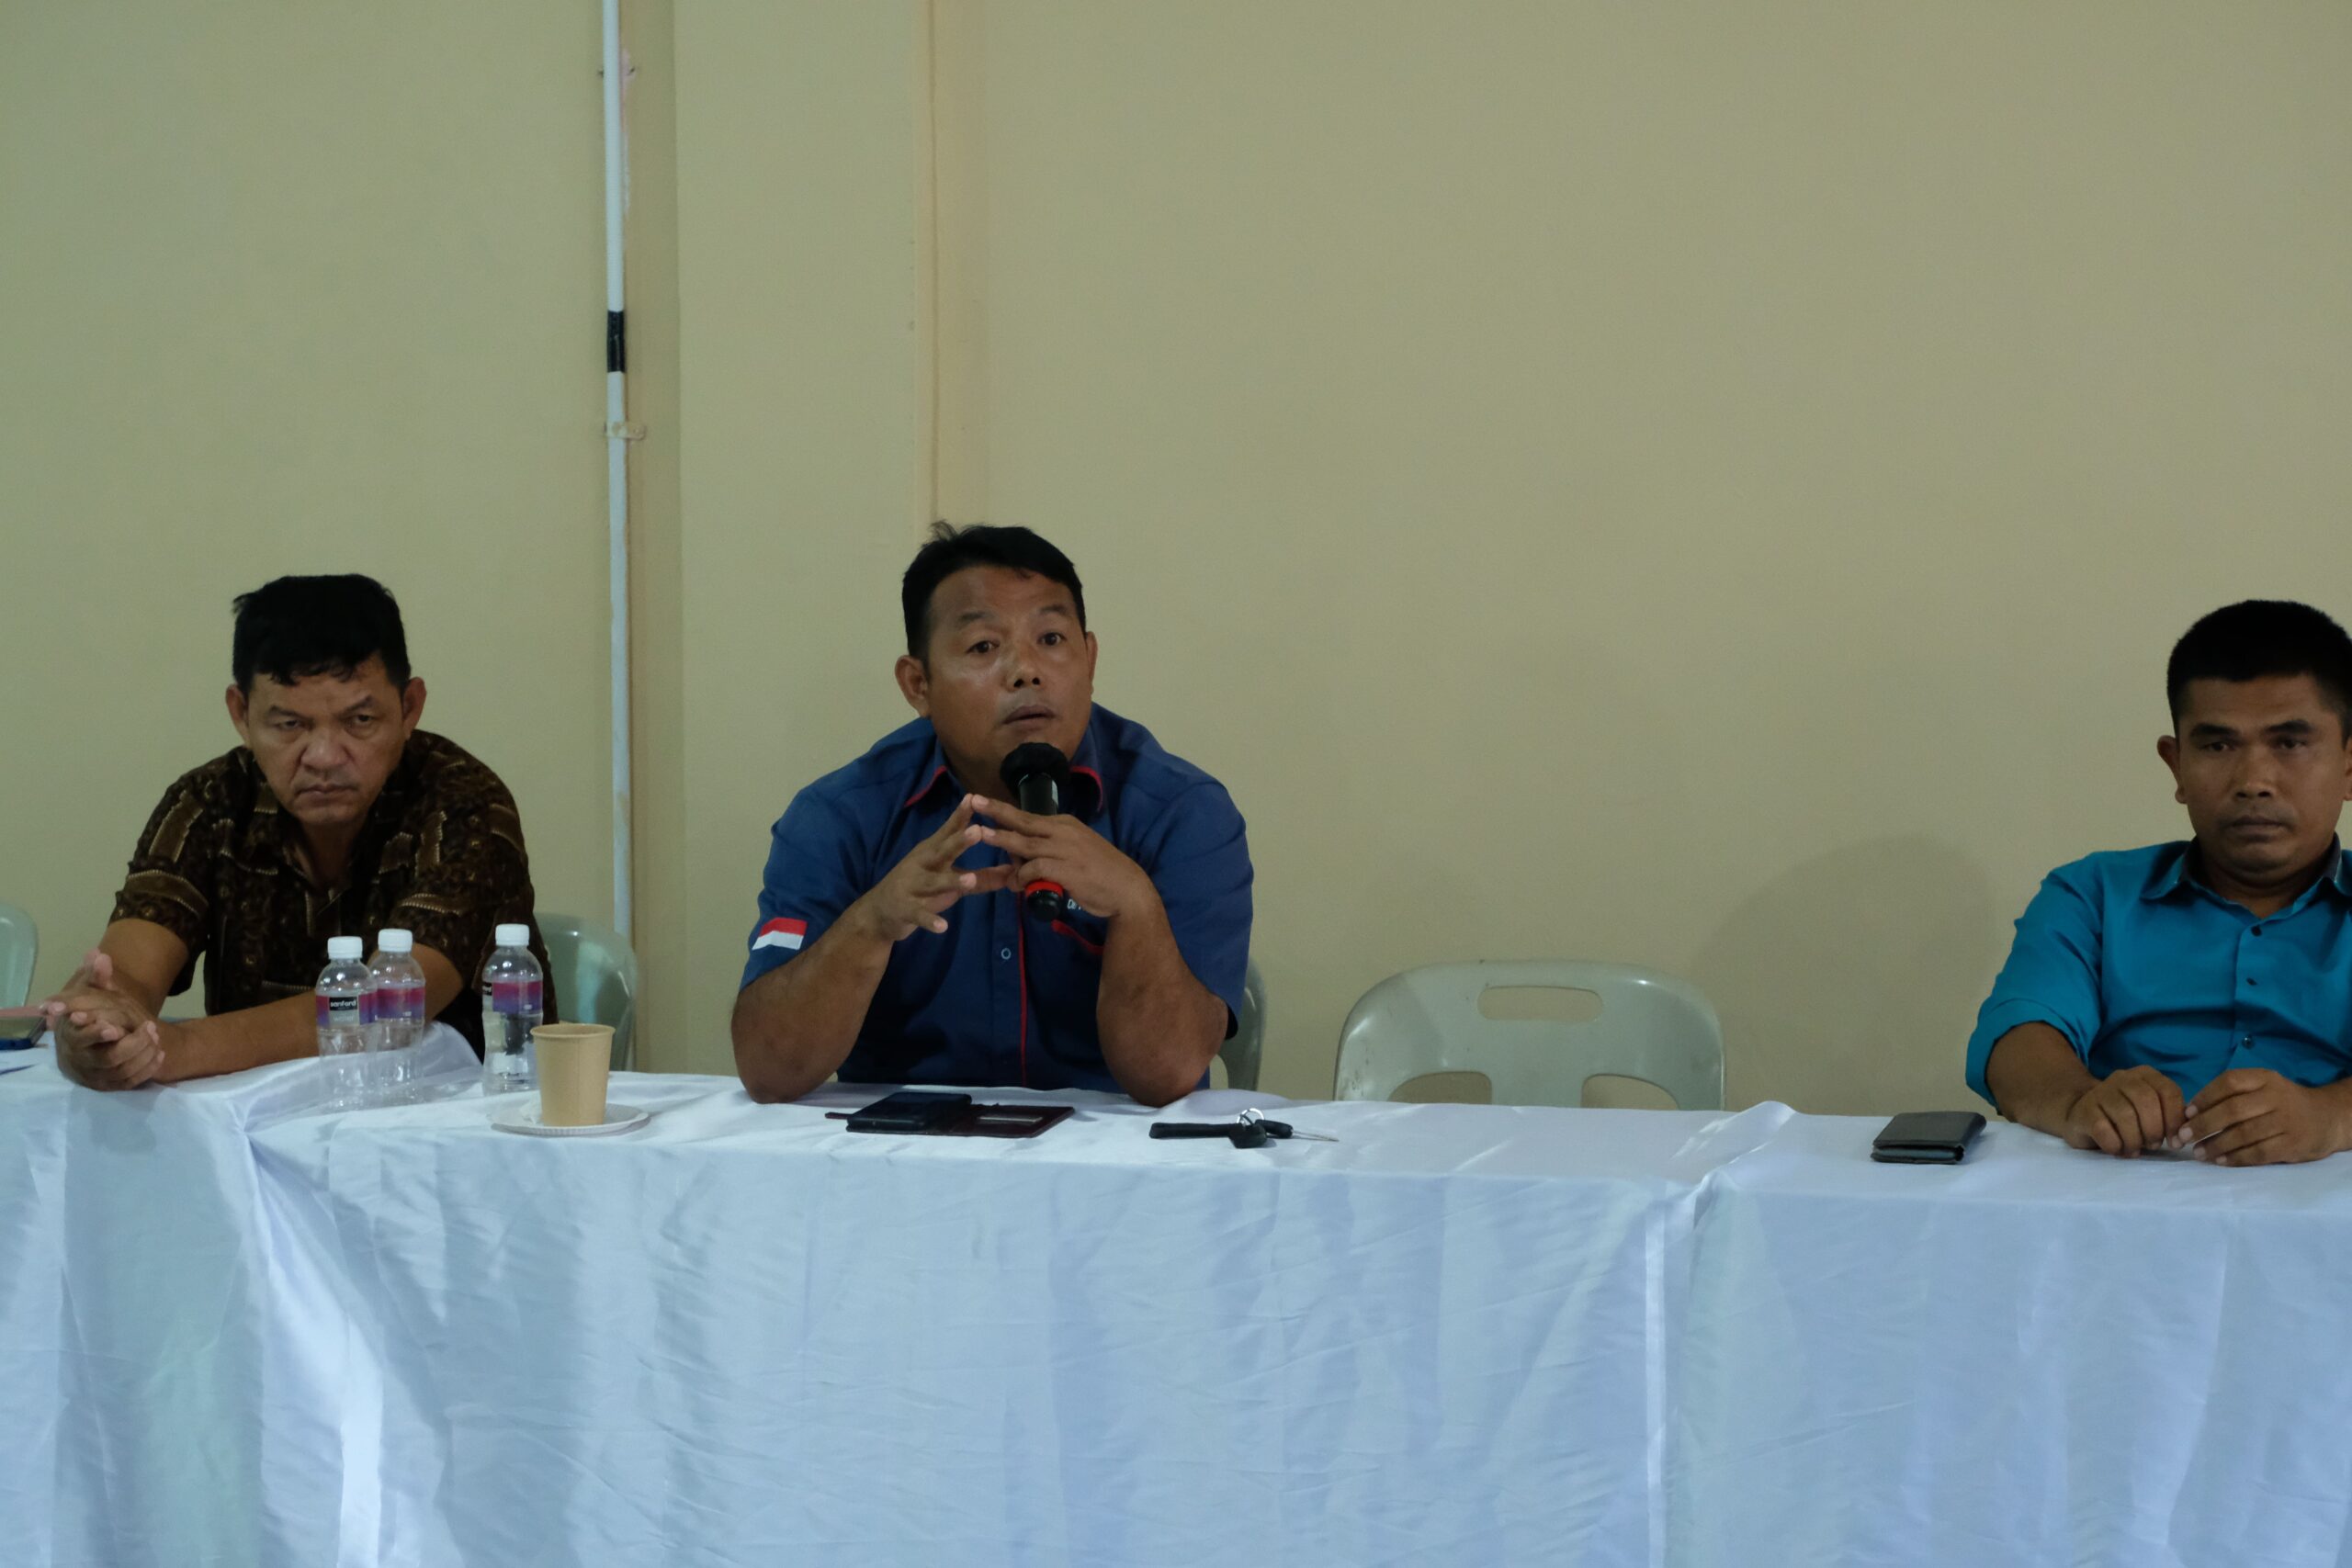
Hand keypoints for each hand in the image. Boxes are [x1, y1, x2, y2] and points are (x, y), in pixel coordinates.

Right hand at [44, 951, 170, 1091]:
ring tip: (157, 1038)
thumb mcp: (90, 995)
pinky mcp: (108, 1086)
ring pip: (122, 1071)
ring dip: (143, 1055)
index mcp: (70, 1037)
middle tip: (151, 1027)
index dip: (97, 1033)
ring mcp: (94, 1075)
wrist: (85, 1047)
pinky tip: (160, 1054)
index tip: (116, 1028)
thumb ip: (94, 977)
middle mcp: (79, 1060)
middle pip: (107, 1058)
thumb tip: (98, 954)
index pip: (80, 1038)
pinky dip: (148, 1069)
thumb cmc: (88, 1015)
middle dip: (132, 1044)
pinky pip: (131, 1083)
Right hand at [848, 796, 1016, 942]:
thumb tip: (1012, 872)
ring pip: (933, 882)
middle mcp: (922, 864)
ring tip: (970, 879)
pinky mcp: (905, 909)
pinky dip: (930, 920)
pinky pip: (919, 915)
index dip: (961, 816)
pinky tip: (943, 926)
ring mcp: (912, 886)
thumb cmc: (920, 888)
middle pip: (942, 851)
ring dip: (951, 880)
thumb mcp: (949, 880)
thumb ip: (981, 878)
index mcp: (932, 852)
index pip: (948, 831)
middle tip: (978, 831)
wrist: (880, 911)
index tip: (974, 798)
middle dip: (959, 841)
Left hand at [972, 797, 1156, 921]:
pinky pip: (1036, 868)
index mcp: (1065, 825)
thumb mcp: (1075, 852)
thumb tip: (1023, 858)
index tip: (983, 800)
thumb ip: (1050, 851)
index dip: (1004, 810)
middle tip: (973, 802)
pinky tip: (1016, 885)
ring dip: (1002, 839)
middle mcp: (1063, 832)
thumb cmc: (1101, 872)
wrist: (1126, 889)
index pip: (1028, 816)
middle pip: (1023, 821)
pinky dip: (1022, 876)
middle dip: (996, 812)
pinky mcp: (1066, 868)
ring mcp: (1065, 849)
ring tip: (980, 834)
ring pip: (1026, 843)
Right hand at [2060, 1064, 2185, 1156]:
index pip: (2168, 1091)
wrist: (2082, 1115)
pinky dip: (2115, 1145)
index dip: (2175, 1120)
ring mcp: (2100, 1092)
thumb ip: (2169, 1117)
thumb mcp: (2151, 1112)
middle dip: (2154, 1130)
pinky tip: (2117, 1149)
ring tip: (2133, 1150)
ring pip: (2125, 1116)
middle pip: (2146, 1101)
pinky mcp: (2083, 1110)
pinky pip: (2103, 1129)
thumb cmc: (2125, 1118)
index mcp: (2145, 1075)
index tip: (2175, 1142)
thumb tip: (2183, 1135)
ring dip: (2134, 1140)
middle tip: (2152, 1146)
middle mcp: (2122, 1078)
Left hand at [2173, 1069, 2351, 1166]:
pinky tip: (2221, 1161)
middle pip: (2233, 1109)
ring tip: (2199, 1153)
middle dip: (2203, 1125)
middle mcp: (2276, 1096)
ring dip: (2216, 1145)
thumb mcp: (2262, 1089)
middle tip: (2183, 1137)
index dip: (2204, 1097)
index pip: (2229, 1082)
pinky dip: (2237, 1158)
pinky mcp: (2293, 1143)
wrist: (2326, 1119)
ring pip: (2244, 1133)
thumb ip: (2233, 1096)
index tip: (2186, 1113)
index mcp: (2265, 1078)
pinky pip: (2259, 1152)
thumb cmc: (2282, 1104)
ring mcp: (2287, 1120)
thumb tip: (2190, 1114)